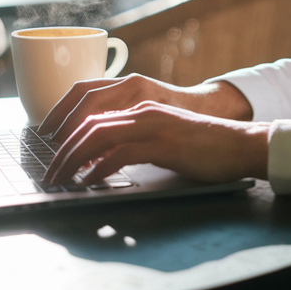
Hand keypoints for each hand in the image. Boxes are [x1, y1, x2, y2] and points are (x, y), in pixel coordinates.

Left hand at [41, 101, 268, 185]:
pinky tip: (90, 182)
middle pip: (88, 124)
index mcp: (141, 108)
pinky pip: (121, 153)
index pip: (92, 112)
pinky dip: (100, 168)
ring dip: (73, 159)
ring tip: (61, 179)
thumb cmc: (205, 147)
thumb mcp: (164, 140)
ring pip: (98, 136)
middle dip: (62, 150)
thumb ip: (136, 144)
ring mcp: (152, 125)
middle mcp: (142, 111)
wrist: (241, 143)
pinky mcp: (163, 143)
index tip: (52, 152)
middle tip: (49, 173)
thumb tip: (103, 163)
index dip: (66, 130)